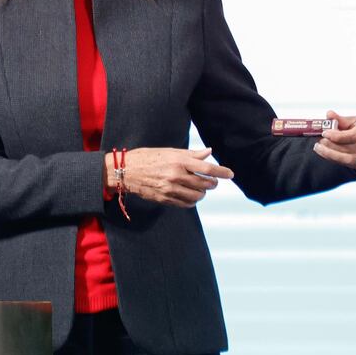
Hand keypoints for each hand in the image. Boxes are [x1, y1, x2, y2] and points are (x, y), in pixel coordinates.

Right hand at [105, 147, 234, 208]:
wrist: (124, 171)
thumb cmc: (147, 157)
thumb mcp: (169, 151)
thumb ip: (191, 154)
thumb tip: (208, 152)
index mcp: (178, 160)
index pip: (207, 168)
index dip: (222, 172)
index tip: (230, 174)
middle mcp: (176, 175)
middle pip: (205, 183)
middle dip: (212, 183)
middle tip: (212, 181)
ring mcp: (170, 188)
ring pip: (198, 195)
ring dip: (202, 193)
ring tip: (199, 188)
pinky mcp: (165, 199)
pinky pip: (187, 203)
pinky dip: (192, 200)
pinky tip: (190, 195)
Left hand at [313, 109, 355, 169]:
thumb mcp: (350, 120)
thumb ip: (339, 119)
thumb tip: (329, 114)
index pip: (352, 136)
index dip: (336, 136)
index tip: (324, 133)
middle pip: (348, 148)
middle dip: (331, 145)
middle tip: (319, 141)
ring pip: (347, 158)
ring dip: (329, 153)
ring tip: (318, 147)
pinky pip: (345, 163)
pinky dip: (331, 158)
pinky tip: (322, 152)